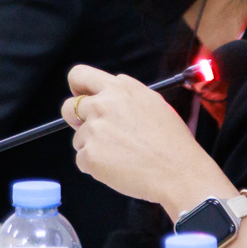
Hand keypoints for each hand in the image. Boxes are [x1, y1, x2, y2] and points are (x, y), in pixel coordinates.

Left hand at [61, 65, 229, 216]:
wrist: (178, 172)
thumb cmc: (171, 141)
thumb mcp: (153, 102)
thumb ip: (125, 95)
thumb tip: (106, 96)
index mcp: (119, 89)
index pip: (79, 76)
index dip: (77, 88)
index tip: (81, 98)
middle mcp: (102, 105)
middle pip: (68, 108)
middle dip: (77, 120)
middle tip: (97, 132)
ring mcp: (93, 131)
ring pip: (79, 138)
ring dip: (93, 146)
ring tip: (121, 155)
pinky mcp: (89, 155)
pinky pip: (83, 160)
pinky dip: (96, 166)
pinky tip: (119, 167)